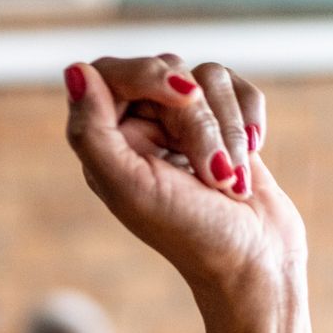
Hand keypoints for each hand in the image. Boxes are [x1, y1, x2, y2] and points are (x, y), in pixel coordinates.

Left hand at [64, 55, 306, 294]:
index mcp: (107, 145)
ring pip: (207, 77)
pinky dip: (248, 119)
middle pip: (167, 73)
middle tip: (211, 170)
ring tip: (230, 180)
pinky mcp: (223, 123)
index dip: (147, 73)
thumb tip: (76, 71)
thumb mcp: (130, 188)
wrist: (256, 261)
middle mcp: (140, 130)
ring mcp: (183, 125)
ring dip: (227, 130)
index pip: (110, 71)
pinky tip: (251, 156)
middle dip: (198, 119)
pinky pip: (237, 85)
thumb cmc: (190, 234)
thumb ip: (92, 133)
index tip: (182, 96)